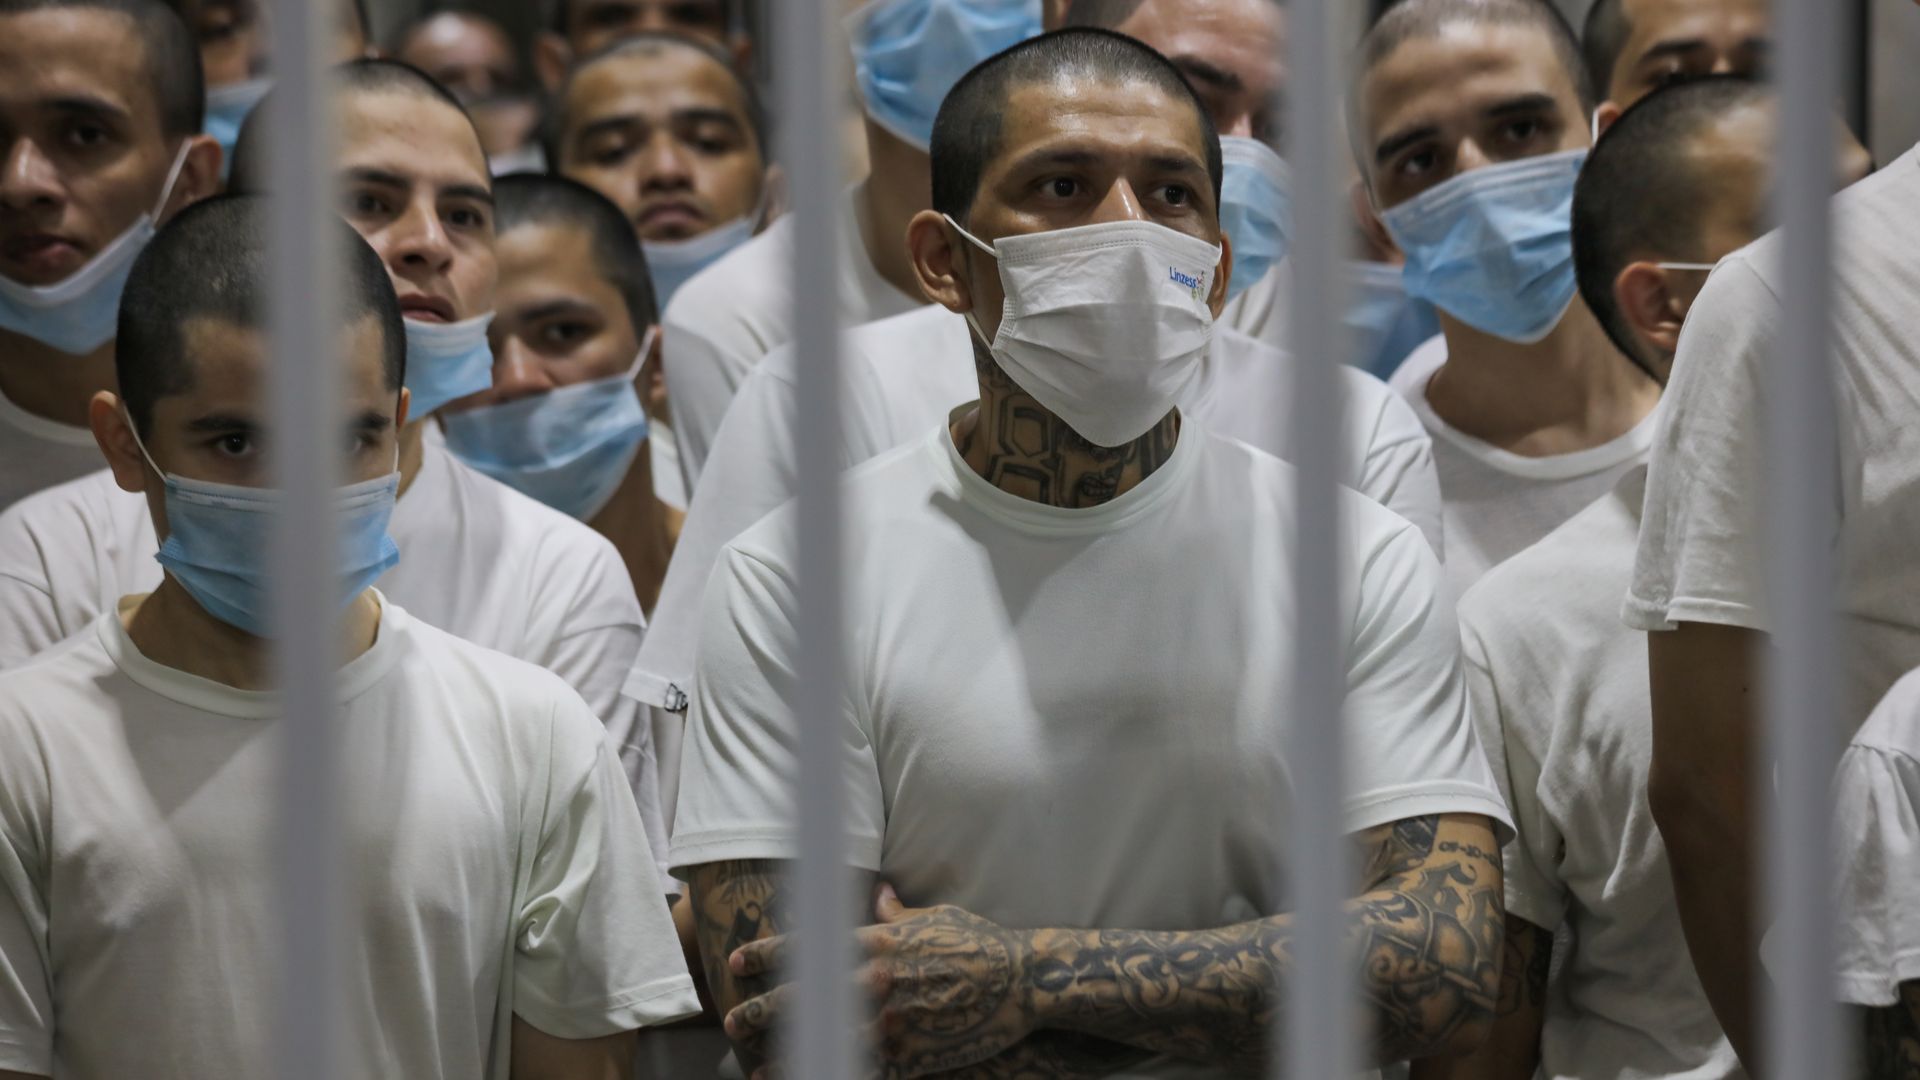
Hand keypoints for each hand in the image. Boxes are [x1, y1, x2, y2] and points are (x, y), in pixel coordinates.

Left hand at [726, 884, 1037, 1078]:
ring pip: (825, 1037)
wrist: (1020, 980)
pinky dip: (832, 1073)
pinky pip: (862, 1067)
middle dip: (764, 1008)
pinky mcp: (911, 1052)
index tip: (737, 962)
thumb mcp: (937, 917)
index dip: (768, 954)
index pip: (809, 945)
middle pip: (806, 994)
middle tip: (732, 1021)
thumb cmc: (980, 943)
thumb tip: (878, 893)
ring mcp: (891, 1017)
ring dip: (788, 1053)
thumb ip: (899, 912)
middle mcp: (875, 978)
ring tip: (756, 1068)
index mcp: (877, 941)